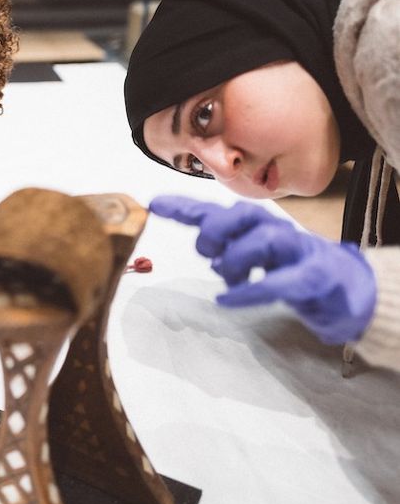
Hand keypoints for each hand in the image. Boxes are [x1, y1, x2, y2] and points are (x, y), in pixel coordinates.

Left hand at [150, 195, 375, 343]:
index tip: (154, 204)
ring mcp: (299, 251)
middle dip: (215, 231)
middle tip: (208, 255)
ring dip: (237, 258)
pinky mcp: (316, 277)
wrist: (350, 291)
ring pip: (264, 238)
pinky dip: (252, 289)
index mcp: (256, 227)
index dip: (184, 207)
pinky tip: (229, 299)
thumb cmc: (295, 269)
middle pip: (242, 214)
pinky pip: (282, 280)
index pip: (217, 211)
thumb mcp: (255, 258)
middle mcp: (276, 231)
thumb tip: (205, 250)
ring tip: (228, 278)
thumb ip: (228, 252)